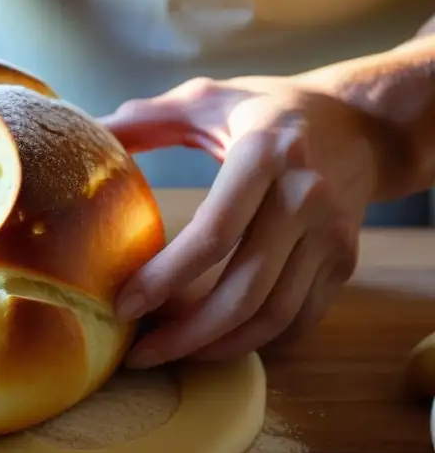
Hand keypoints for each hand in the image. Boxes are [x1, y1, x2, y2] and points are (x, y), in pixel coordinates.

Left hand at [101, 76, 379, 367]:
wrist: (365, 124)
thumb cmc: (271, 110)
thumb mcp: (209, 98)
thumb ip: (147, 117)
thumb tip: (88, 133)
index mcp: (265, 153)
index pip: (213, 233)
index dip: (165, 278)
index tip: (122, 306)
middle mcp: (305, 197)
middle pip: (244, 289)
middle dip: (186, 333)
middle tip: (139, 354)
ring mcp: (330, 235)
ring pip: (274, 315)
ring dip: (217, 346)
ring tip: (169, 355)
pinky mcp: (344, 261)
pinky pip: (299, 319)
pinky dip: (255, 342)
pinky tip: (214, 344)